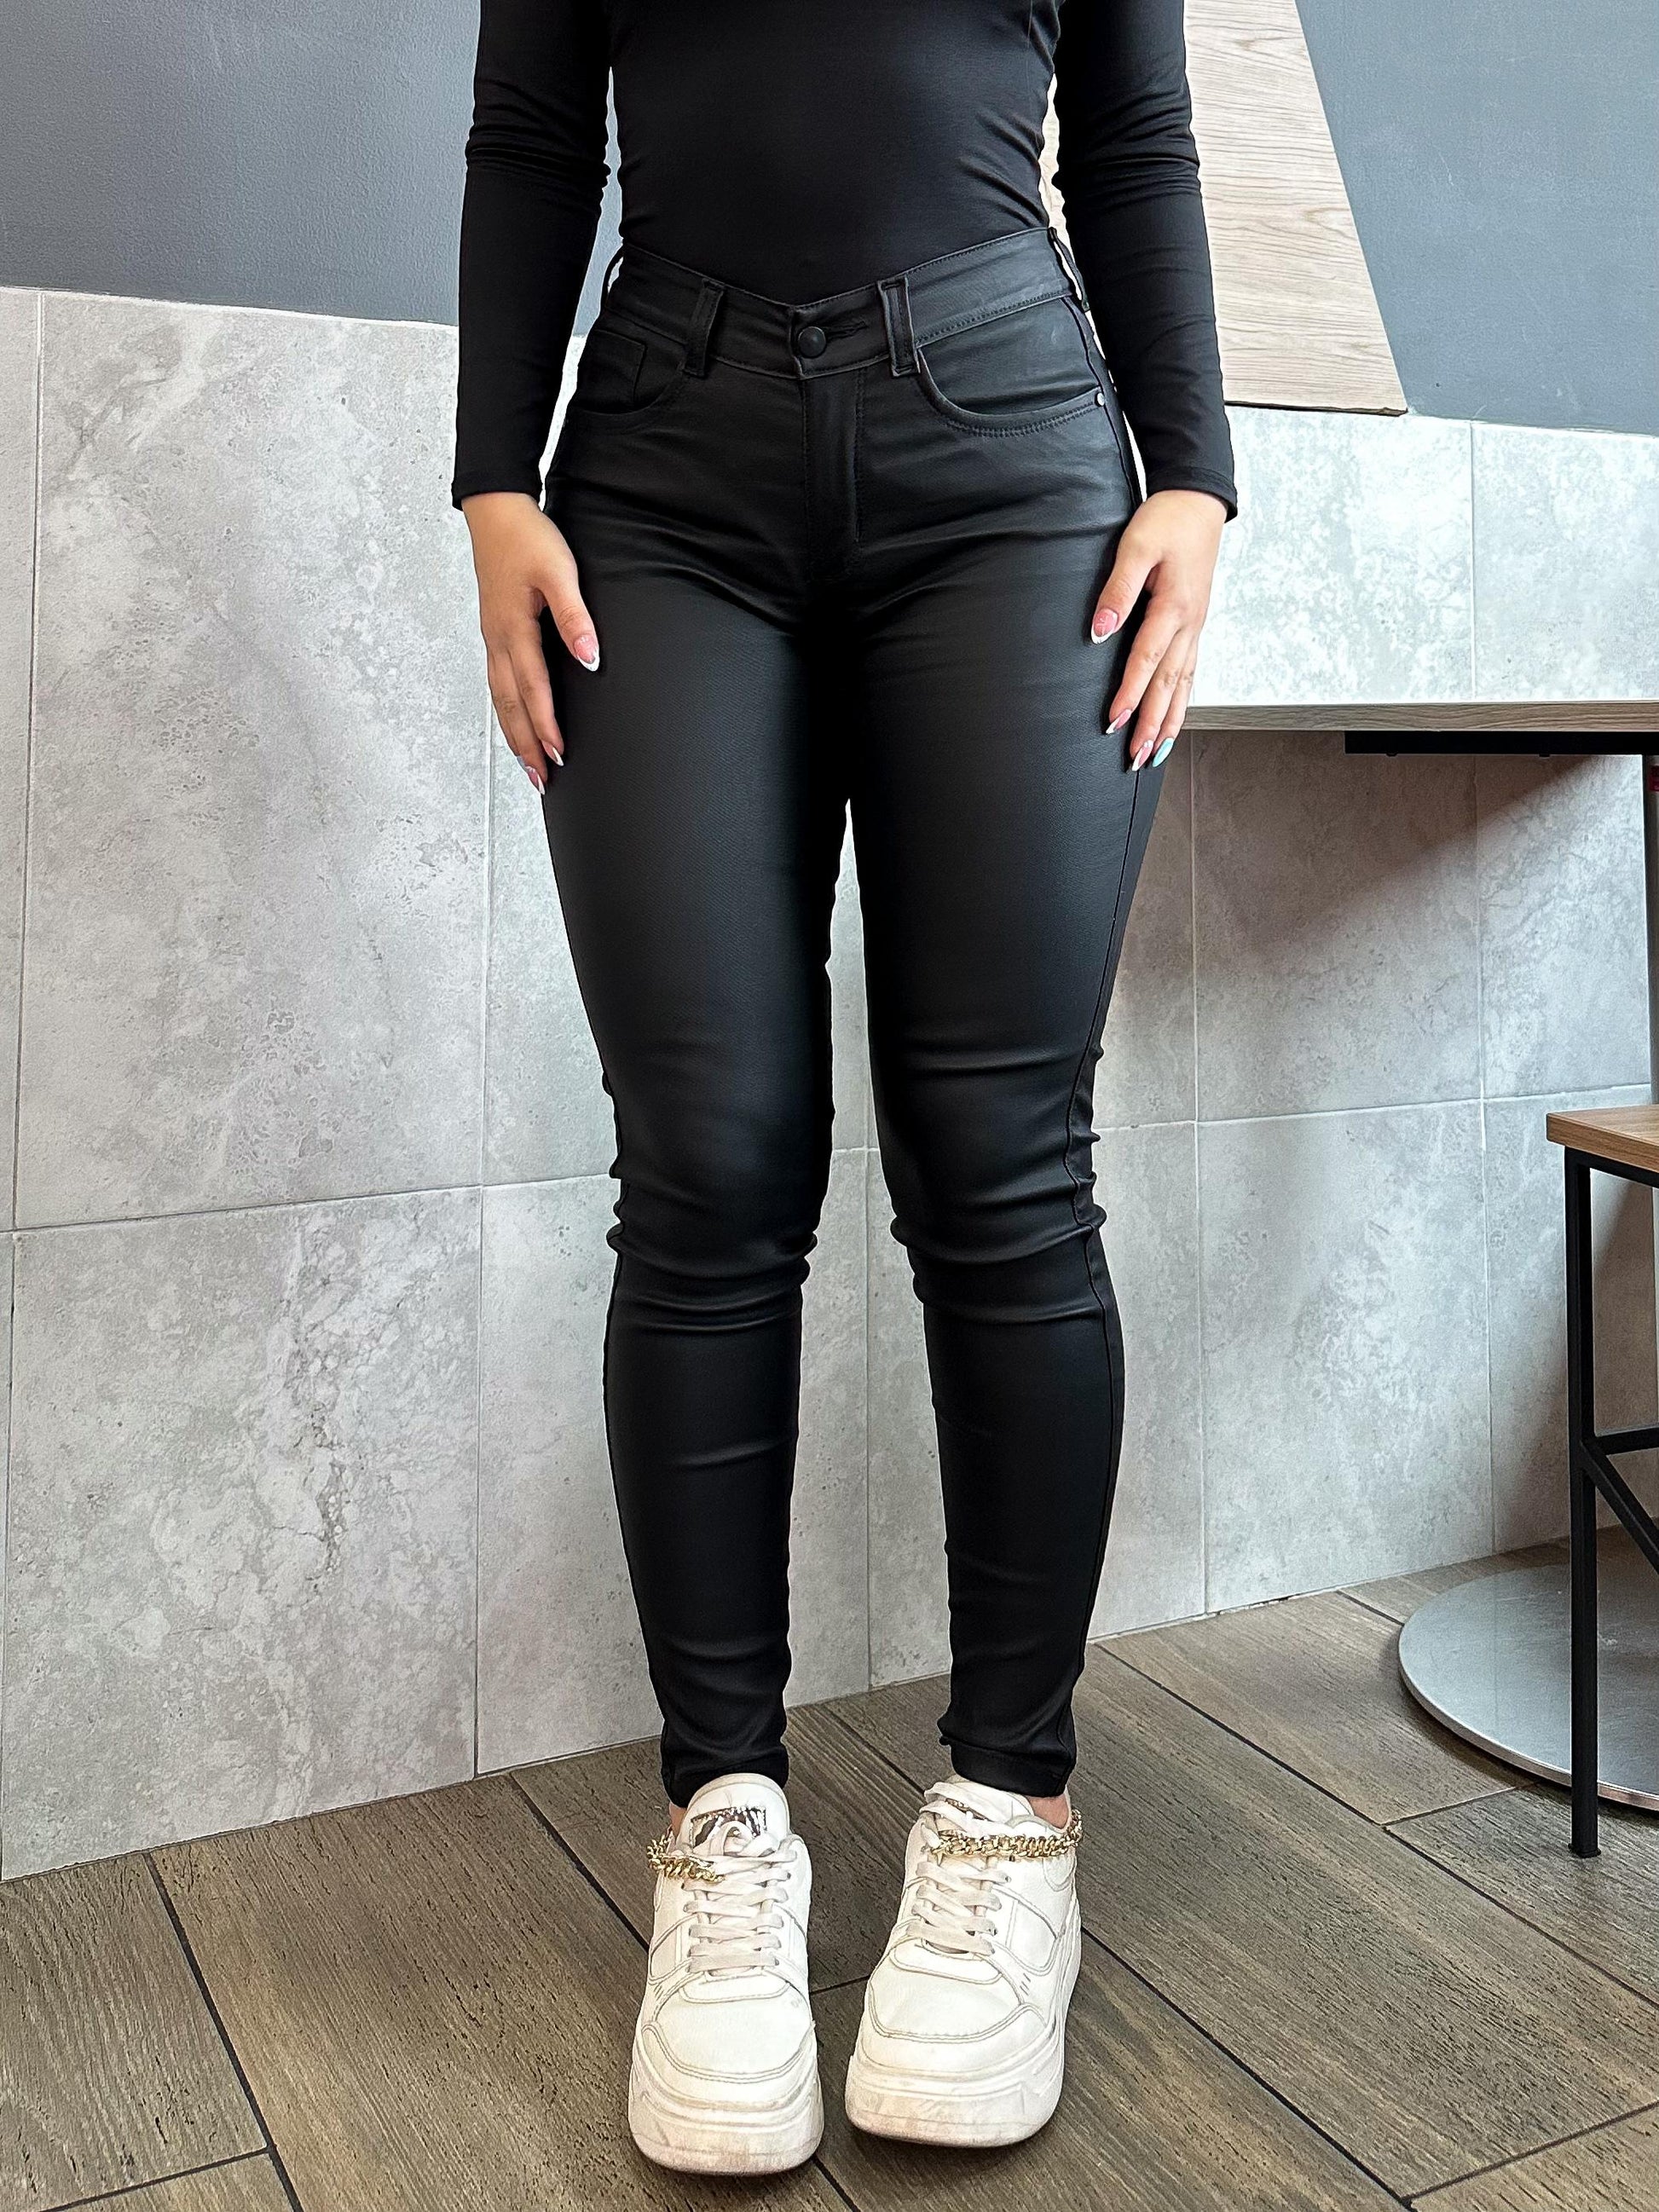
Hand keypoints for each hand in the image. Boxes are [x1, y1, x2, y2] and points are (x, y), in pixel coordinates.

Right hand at [463, 491, 599, 790]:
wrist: (496, 511)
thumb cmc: (527, 538)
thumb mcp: (559, 571)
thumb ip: (574, 616)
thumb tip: (589, 657)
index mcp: (513, 629)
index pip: (532, 689)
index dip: (546, 724)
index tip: (559, 754)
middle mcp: (497, 640)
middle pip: (510, 705)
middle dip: (526, 745)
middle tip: (542, 780)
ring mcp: (491, 638)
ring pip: (500, 699)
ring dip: (514, 735)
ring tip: (529, 765)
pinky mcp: (493, 633)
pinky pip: (497, 683)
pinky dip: (506, 711)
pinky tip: (515, 723)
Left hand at [1090, 489, 1226, 770]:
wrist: (1199, 501)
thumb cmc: (1166, 519)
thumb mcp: (1135, 546)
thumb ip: (1117, 591)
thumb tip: (1099, 632)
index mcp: (1174, 607)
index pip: (1147, 661)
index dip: (1130, 695)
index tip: (1112, 724)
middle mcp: (1190, 624)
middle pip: (1169, 685)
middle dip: (1152, 725)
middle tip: (1136, 760)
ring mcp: (1196, 626)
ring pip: (1183, 684)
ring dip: (1170, 721)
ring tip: (1155, 754)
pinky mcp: (1195, 623)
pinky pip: (1190, 671)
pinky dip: (1182, 700)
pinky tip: (1174, 719)